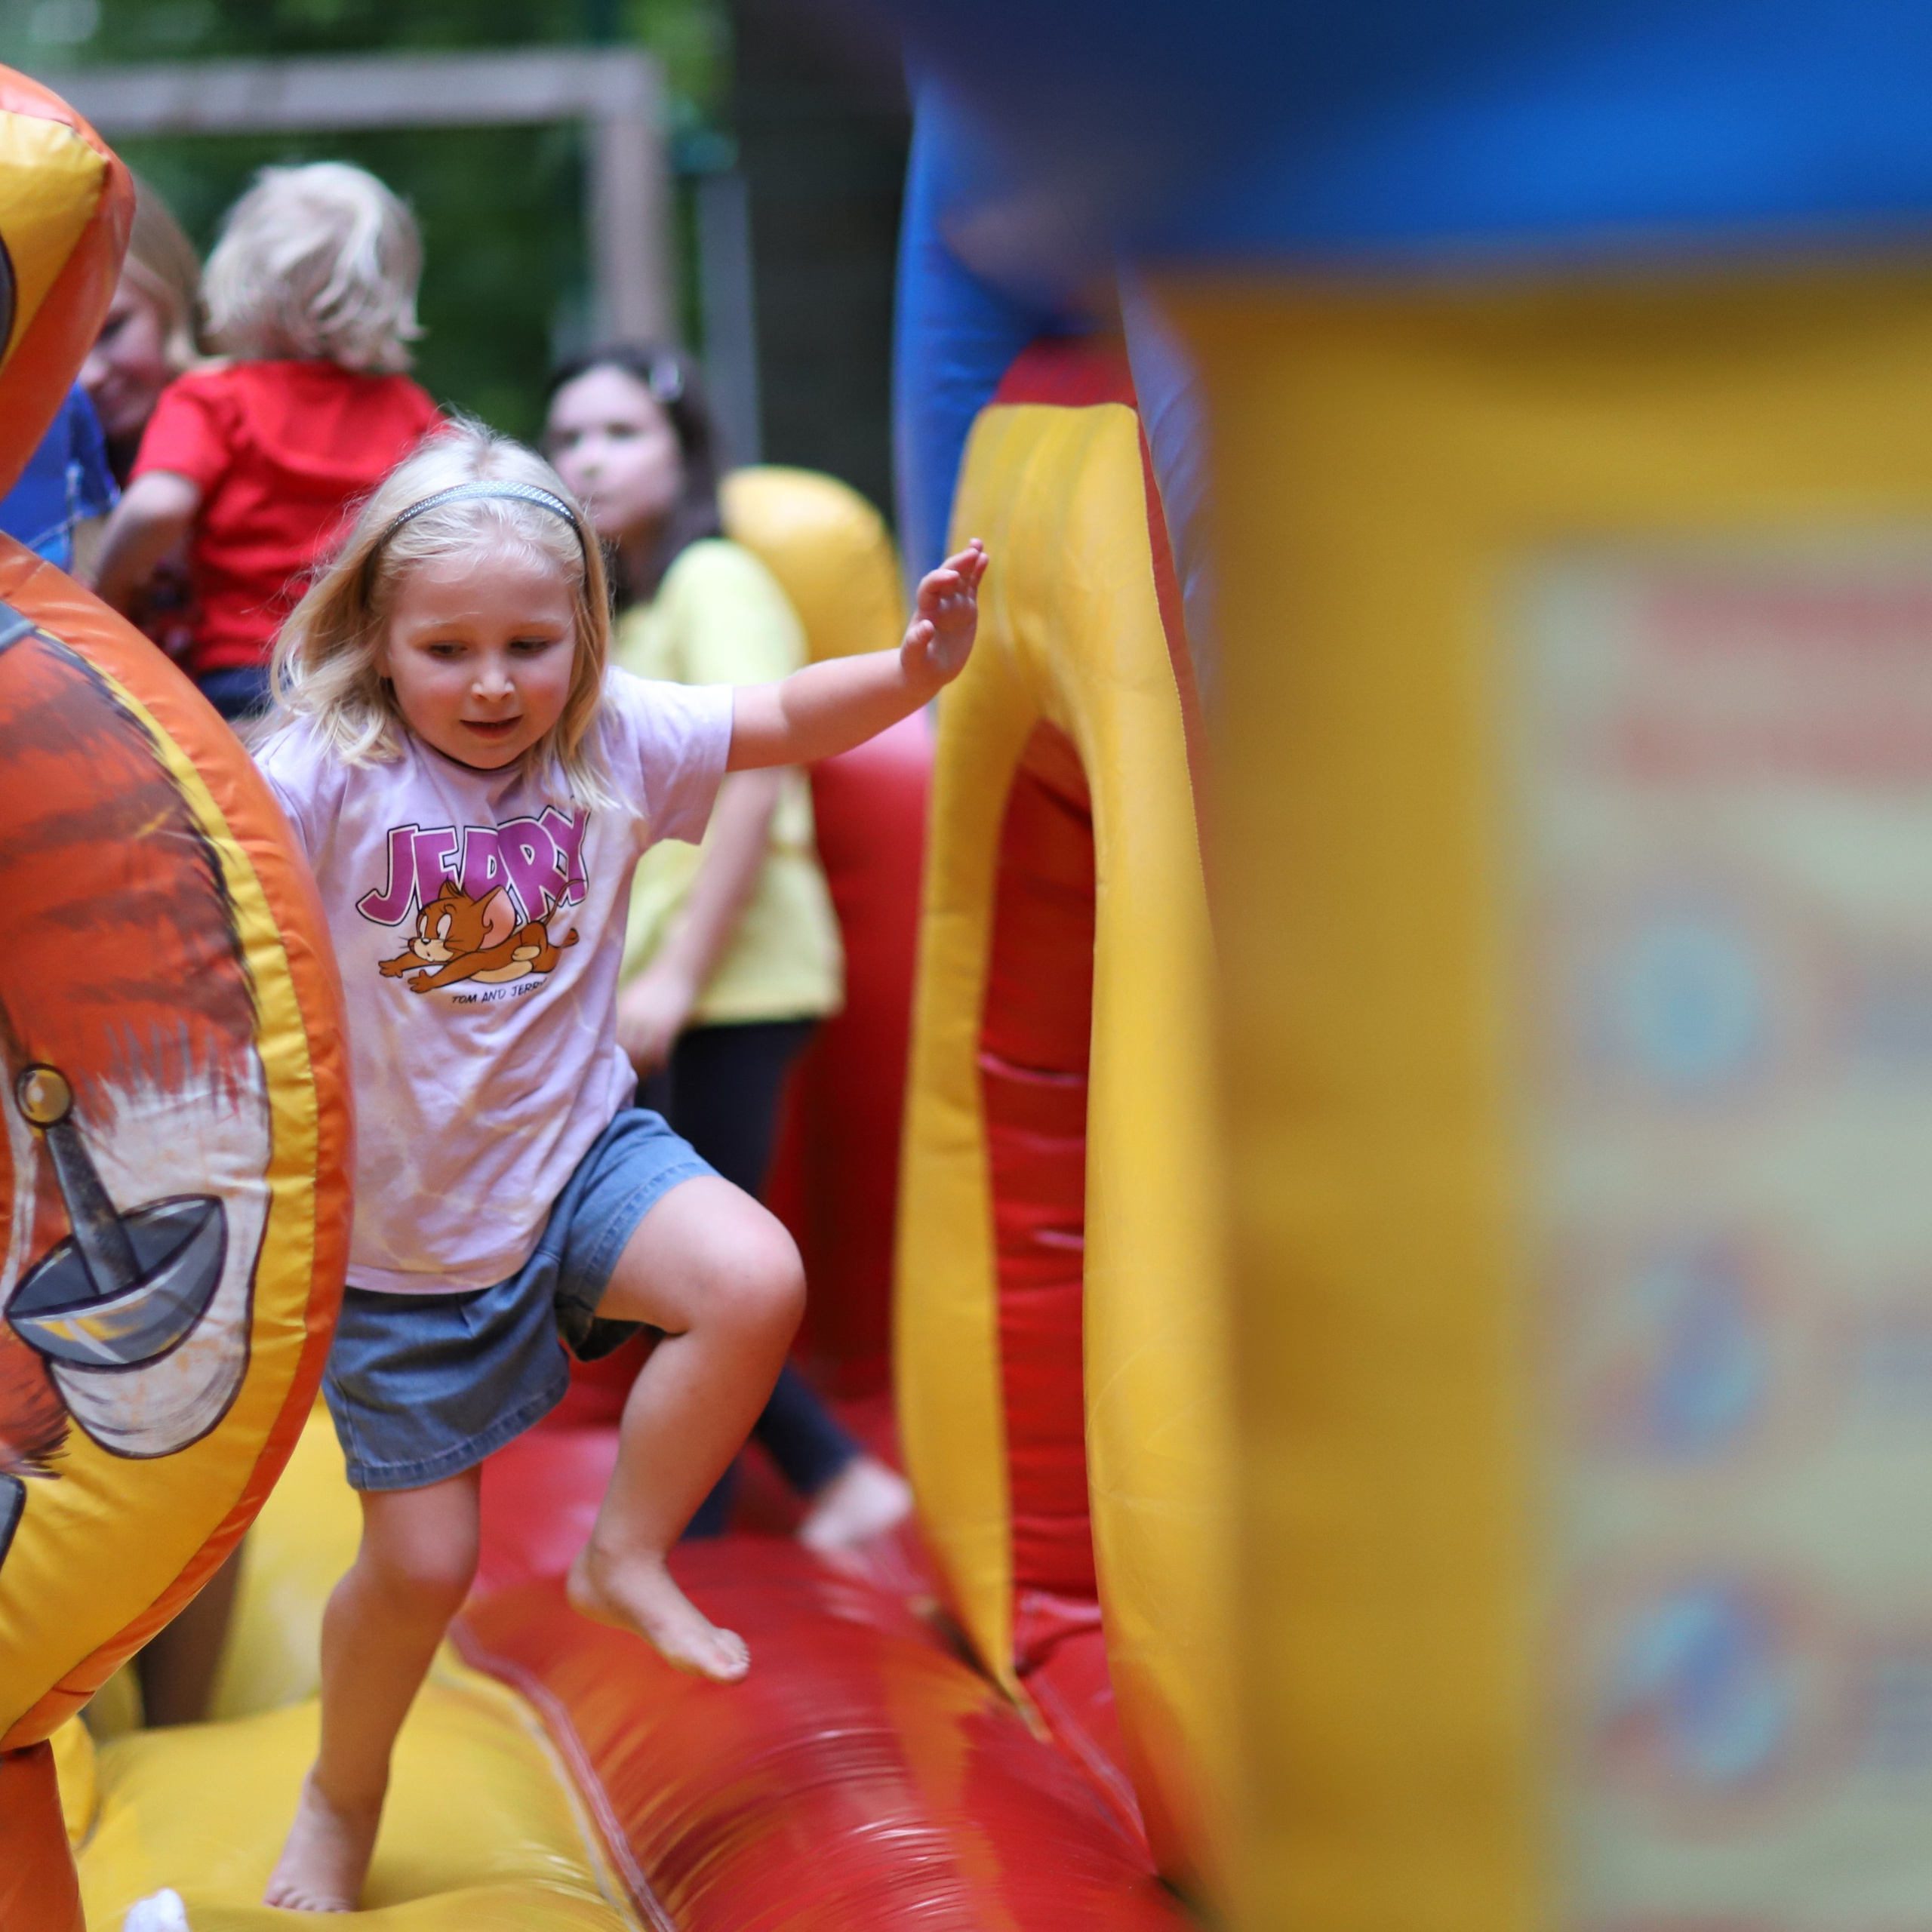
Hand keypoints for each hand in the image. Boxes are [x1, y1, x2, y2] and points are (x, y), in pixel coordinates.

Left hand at [616, 961, 696, 1073]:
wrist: (678, 973)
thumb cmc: (655, 986)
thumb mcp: (633, 996)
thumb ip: (624, 1015)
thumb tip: (614, 1037)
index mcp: (625, 1010)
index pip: (616, 1039)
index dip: (617, 1056)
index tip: (618, 1067)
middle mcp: (636, 1017)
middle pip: (628, 1049)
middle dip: (630, 1066)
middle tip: (632, 1076)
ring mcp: (652, 1022)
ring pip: (644, 1053)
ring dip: (645, 1068)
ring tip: (646, 1076)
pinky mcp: (669, 1026)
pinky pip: (661, 1051)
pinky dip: (659, 1063)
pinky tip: (660, 1068)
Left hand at [902, 541, 986, 690]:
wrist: (927, 671)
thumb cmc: (917, 667)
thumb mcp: (914, 659)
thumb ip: (916, 642)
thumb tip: (926, 625)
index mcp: (925, 611)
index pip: (929, 588)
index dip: (939, 579)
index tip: (952, 577)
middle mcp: (938, 603)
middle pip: (947, 576)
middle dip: (958, 564)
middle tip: (972, 552)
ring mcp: (953, 604)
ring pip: (961, 576)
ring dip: (968, 560)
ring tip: (977, 544)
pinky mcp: (966, 609)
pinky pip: (972, 586)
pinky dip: (977, 572)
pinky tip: (985, 558)